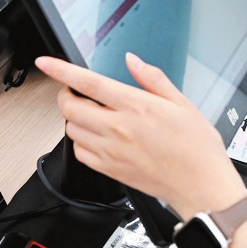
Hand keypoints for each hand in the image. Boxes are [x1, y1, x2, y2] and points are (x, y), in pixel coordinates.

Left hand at [36, 54, 246, 219]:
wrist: (201, 186)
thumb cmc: (196, 148)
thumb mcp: (182, 103)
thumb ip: (153, 79)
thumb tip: (133, 61)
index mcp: (135, 107)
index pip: (88, 83)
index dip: (62, 71)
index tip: (46, 63)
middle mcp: (118, 129)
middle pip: (70, 108)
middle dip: (65, 95)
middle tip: (73, 91)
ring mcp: (111, 152)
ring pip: (71, 130)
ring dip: (73, 118)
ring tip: (88, 114)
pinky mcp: (110, 170)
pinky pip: (80, 154)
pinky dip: (80, 142)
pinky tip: (94, 137)